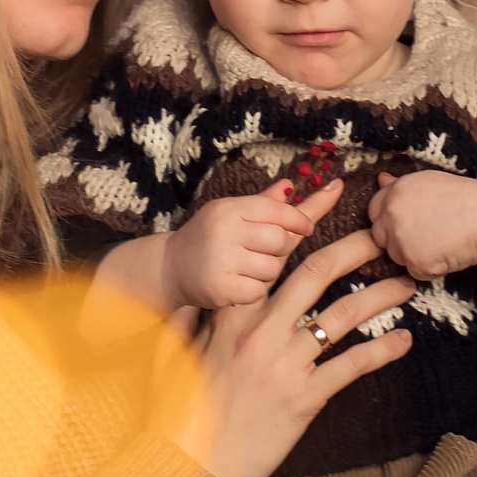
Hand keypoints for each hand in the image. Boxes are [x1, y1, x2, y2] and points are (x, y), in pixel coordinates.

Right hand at [165, 180, 338, 312]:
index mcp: (228, 209)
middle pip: (279, 239)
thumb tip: (289, 185)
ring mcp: (222, 261)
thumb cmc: (208, 237)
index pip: (275, 210)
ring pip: (272, 268)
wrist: (170, 267)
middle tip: (264, 252)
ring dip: (266, 272)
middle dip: (279, 248)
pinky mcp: (222, 288)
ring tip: (247, 269)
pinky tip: (239, 284)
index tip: (306, 227)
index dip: (297, 219)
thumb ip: (262, 203)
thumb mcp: (230, 213)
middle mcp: (224, 232)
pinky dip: (254, 291)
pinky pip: (259, 291)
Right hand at [178, 224, 415, 476]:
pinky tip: (404, 341)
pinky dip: (383, 350)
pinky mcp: (304, 397)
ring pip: (344, 315)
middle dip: (356, 248)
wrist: (193, 463)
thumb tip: (191, 304)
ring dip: (380, 295)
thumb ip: (193, 323)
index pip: (274, 261)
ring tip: (406, 284)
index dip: (302, 231)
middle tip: (384, 237)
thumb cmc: (188, 410)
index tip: (327, 213)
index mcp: (234, 316)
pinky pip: (352, 365)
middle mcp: (261, 332)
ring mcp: (284, 364)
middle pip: (316, 274)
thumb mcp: (184, 354)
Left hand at [366, 170, 476, 284]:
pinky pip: (414, 272)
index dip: (390, 218)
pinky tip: (446, 254)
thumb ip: (399, 184)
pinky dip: (428, 269)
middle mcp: (392, 215)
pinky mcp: (415, 263)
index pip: (373, 210)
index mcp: (395, 192)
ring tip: (440, 242)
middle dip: (396, 239)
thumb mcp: (429, 182)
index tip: (409, 221)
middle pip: (379, 236)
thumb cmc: (466, 198)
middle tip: (427, 234)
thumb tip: (381, 179)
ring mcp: (401, 240)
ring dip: (412, 255)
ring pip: (396, 256)